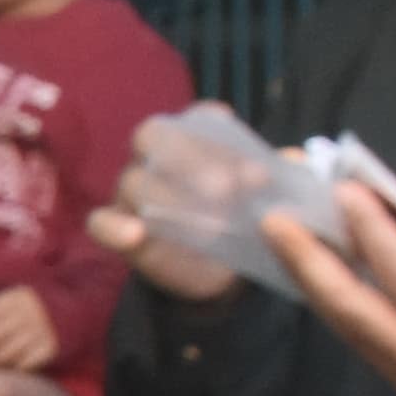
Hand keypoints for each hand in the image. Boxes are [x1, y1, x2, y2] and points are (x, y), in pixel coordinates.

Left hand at [0, 285, 59, 373]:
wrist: (79, 310)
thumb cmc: (38, 308)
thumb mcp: (16, 300)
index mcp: (15, 297)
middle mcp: (27, 313)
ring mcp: (40, 331)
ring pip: (3, 356)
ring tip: (0, 361)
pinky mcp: (51, 348)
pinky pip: (22, 366)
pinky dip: (16, 368)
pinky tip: (18, 364)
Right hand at [91, 110, 272, 302]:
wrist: (221, 276)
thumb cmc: (242, 224)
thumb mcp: (266, 202)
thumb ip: (281, 180)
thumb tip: (294, 158)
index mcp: (195, 142)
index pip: (197, 119)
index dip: (220, 133)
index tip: (253, 166)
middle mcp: (159, 159)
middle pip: (153, 136)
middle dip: (188, 157)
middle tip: (226, 189)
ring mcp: (134, 194)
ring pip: (135, 180)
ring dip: (170, 198)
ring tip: (210, 228)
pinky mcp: (119, 230)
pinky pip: (100, 221)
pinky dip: (113, 226)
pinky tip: (135, 234)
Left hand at [269, 203, 395, 395]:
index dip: (372, 231)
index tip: (344, 192)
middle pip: (350, 307)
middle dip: (308, 261)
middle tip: (277, 219)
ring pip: (344, 324)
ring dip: (310, 279)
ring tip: (284, 237)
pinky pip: (357, 335)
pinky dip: (334, 299)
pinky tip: (314, 269)